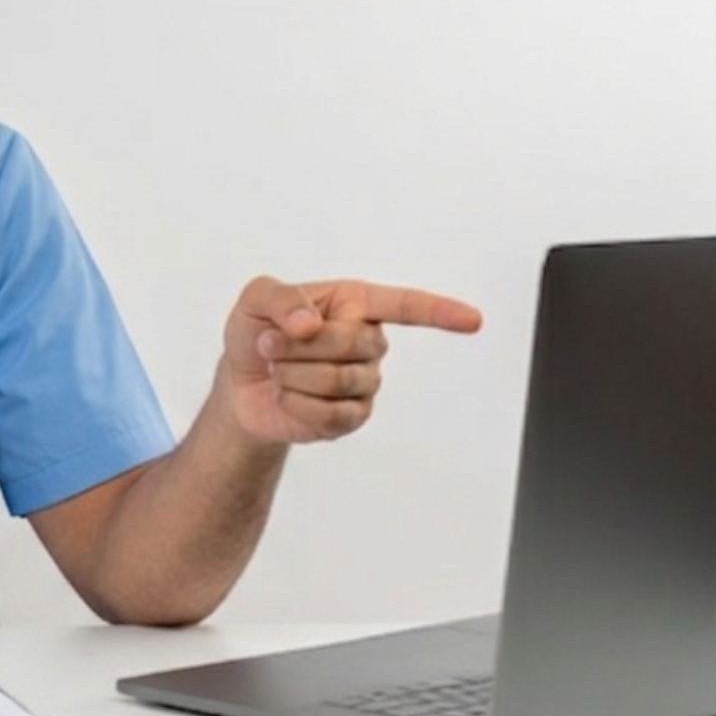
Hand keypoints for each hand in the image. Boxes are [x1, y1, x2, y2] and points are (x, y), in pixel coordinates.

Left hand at [219, 276, 482, 444]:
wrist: (241, 384)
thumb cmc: (257, 332)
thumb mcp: (255, 300)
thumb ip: (281, 299)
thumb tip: (310, 323)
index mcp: (355, 303)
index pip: (405, 306)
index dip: (439, 312)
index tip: (473, 320)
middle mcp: (369, 341)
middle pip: (352, 342)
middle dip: (299, 345)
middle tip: (268, 344)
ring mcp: (365, 382)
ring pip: (338, 379)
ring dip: (292, 374)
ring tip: (277, 369)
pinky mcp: (352, 417)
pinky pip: (330, 414)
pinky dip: (294, 403)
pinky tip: (285, 396)